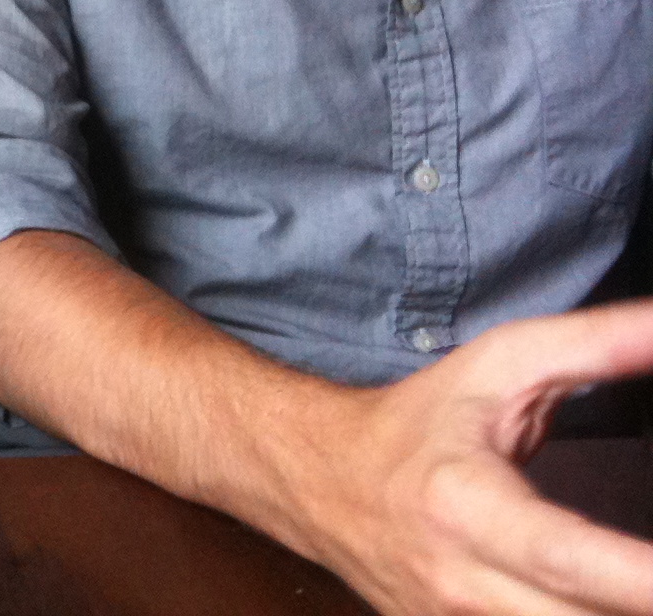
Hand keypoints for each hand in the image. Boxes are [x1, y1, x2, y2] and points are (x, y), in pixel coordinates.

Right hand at [295, 299, 652, 615]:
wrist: (317, 480)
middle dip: (639, 607)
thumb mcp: (499, 366)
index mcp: (467, 505)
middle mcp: (460, 581)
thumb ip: (595, 347)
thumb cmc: (417, 422)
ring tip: (636, 586)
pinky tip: (597, 602)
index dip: (635, 579)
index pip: (565, 557)